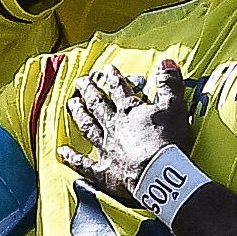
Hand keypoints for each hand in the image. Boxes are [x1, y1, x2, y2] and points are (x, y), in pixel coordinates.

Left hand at [58, 55, 197, 204]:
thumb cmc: (168, 141)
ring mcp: (106, 148)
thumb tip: (166, 61)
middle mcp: (114, 127)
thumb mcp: (174, 107)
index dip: (113, 78)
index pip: (120, 90)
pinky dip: (72, 158)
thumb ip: (169, 84)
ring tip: (71, 104)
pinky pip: (83, 163)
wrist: (157, 174)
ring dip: (79, 114)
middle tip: (81, 82)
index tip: (107, 70)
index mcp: (130, 111)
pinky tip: (62, 152)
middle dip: (89, 91)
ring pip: (87, 127)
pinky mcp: (103, 171)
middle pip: (98, 105)